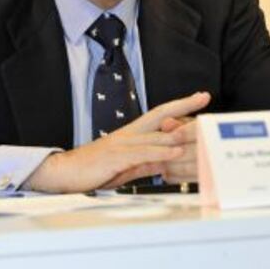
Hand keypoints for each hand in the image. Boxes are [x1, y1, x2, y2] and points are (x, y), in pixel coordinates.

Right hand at [26, 92, 209, 192]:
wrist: (63, 172)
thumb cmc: (92, 170)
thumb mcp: (125, 166)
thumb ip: (146, 163)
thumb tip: (166, 163)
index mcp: (131, 134)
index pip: (160, 114)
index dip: (180, 104)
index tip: (200, 96)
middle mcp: (128, 134)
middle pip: (162, 118)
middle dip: (185, 108)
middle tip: (205, 97)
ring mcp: (122, 144)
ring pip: (156, 137)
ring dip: (180, 134)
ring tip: (201, 129)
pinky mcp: (116, 158)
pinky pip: (142, 154)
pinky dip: (161, 153)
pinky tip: (176, 153)